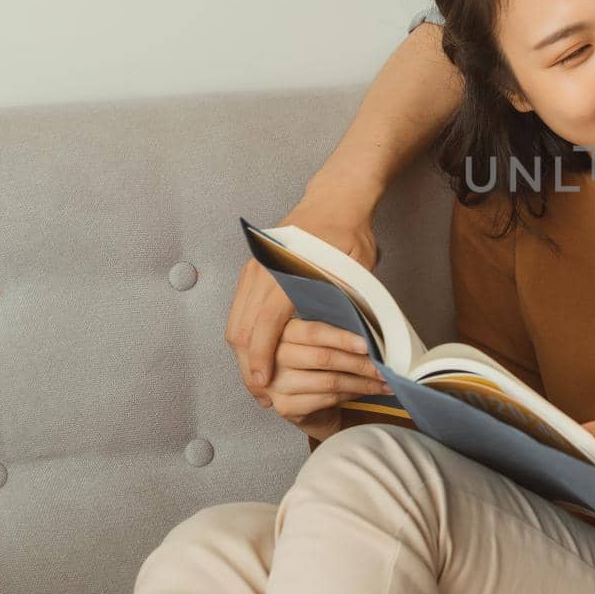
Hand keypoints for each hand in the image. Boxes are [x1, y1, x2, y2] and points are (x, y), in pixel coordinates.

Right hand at [223, 196, 378, 408]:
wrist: (335, 199)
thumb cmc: (350, 233)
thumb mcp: (358, 268)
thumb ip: (347, 301)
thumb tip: (344, 344)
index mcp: (287, 270)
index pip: (267, 323)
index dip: (264, 358)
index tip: (265, 383)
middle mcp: (262, 270)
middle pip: (243, 328)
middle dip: (248, 365)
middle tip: (261, 393)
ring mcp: (253, 269)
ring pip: (236, 321)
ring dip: (243, 353)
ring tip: (257, 380)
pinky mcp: (252, 270)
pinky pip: (238, 310)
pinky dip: (244, 335)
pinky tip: (255, 354)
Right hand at [265, 319, 391, 440]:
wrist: (303, 398)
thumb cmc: (316, 363)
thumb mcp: (322, 341)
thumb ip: (336, 334)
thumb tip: (374, 337)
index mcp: (282, 331)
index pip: (314, 331)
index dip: (342, 338)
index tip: (367, 345)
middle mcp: (273, 356)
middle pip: (324, 357)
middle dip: (361, 363)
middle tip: (384, 368)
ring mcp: (276, 384)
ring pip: (329, 381)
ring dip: (363, 382)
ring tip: (384, 382)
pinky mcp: (285, 406)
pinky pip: (327, 399)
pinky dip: (352, 395)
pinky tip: (366, 391)